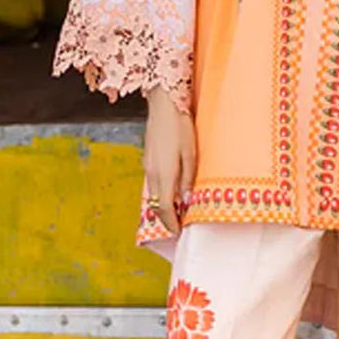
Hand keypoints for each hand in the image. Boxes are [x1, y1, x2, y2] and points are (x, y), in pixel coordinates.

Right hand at [143, 86, 195, 236]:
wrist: (164, 105)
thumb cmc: (181, 127)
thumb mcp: (191, 154)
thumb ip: (188, 179)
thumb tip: (186, 200)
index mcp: (163, 174)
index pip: (164, 208)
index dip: (170, 223)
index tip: (178, 233)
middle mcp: (151, 173)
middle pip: (156, 204)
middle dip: (166, 219)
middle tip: (178, 227)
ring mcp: (147, 166)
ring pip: (153, 194)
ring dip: (163, 206)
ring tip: (177, 213)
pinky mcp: (148, 159)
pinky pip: (153, 184)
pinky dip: (160, 193)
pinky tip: (172, 193)